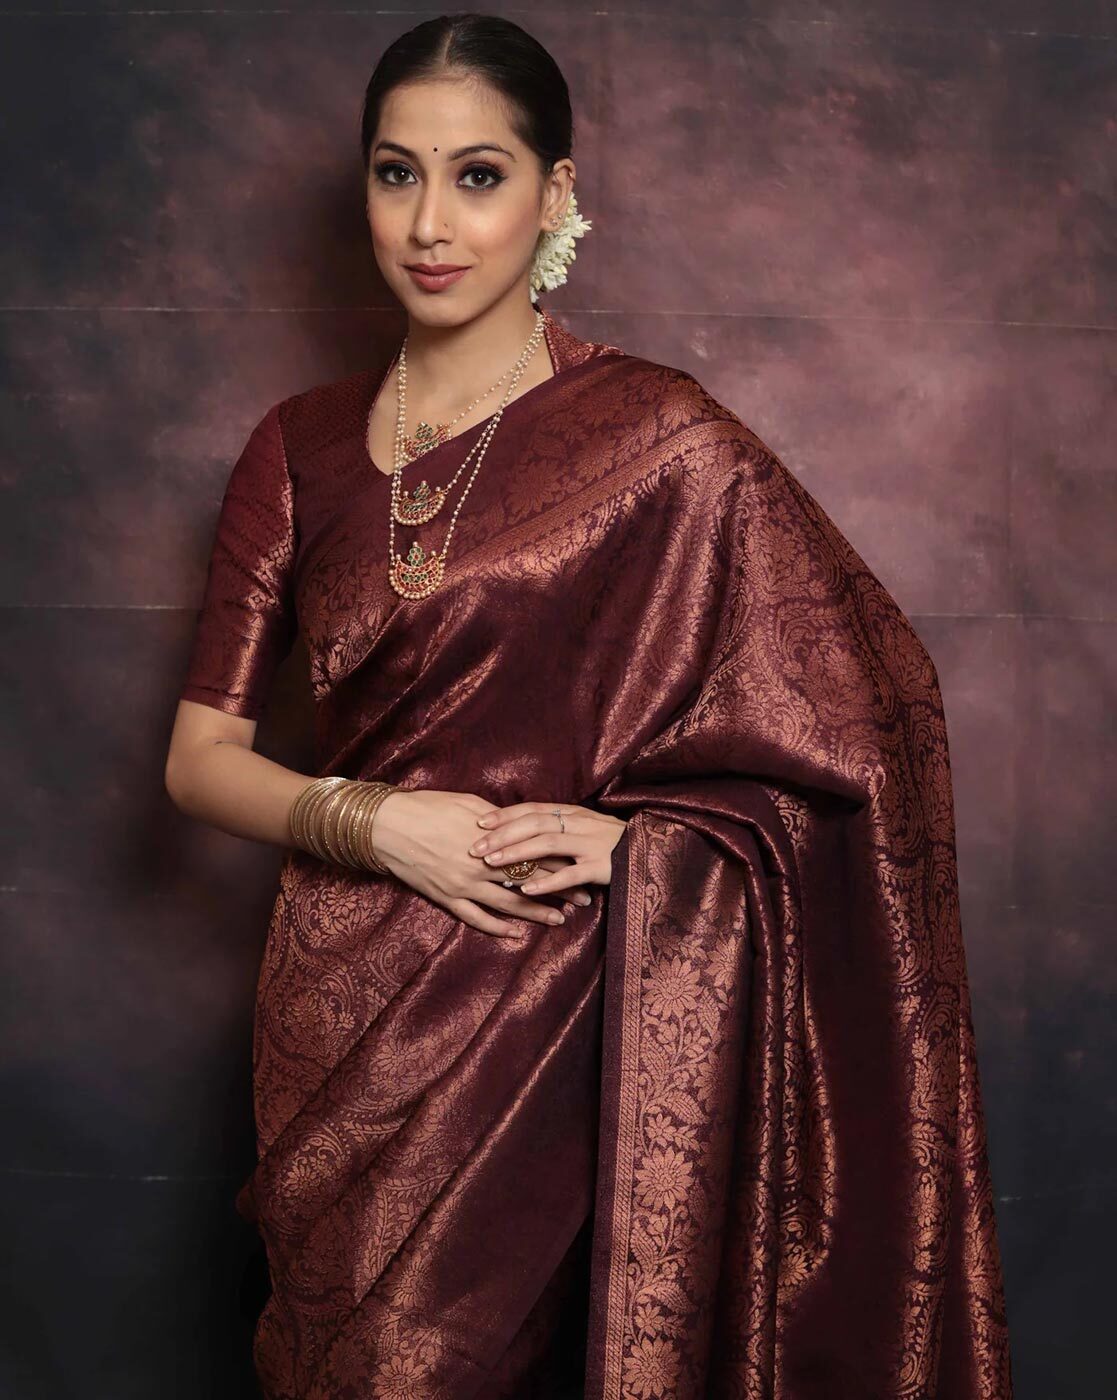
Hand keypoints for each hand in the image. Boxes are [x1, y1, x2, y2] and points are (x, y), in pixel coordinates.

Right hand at [370, 788, 597, 938]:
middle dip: (560, 890)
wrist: (389, 826)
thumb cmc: (429, 807)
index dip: (562, 862)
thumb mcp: (470, 804)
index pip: (536, 852)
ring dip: (536, 913)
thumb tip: (521, 825)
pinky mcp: (447, 898)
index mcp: (492, 840)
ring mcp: (465, 885)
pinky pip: (476, 918)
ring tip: (559, 920)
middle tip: (584, 899)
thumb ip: (499, 820)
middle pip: (530, 880)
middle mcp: (483, 866)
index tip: (583, 867)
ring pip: (509, 903)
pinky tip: (515, 935)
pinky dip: (497, 928)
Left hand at [467, 801, 628, 898]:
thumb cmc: (612, 843)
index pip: (532, 810)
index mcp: (572, 813)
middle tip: (475, 846)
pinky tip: (528, 890)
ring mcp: (591, 844)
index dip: (505, 815)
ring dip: (517, 853)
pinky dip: (547, 881)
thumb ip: (558, 826)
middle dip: (502, 834)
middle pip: (534, 823)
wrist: (654, 851)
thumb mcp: (585, 827)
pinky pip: (570, 873)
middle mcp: (580, 824)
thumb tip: (522, 830)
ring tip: (493, 863)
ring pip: (547, 844)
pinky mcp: (602, 866)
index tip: (479, 822)